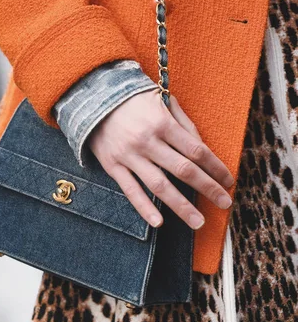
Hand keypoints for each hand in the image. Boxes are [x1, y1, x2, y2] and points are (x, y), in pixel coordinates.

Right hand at [88, 89, 234, 229]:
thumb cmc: (133, 99)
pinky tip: (159, 222)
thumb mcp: (162, 101)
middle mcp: (147, 141)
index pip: (196, 151)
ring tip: (199, 222)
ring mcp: (129, 156)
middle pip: (184, 170)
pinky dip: (144, 208)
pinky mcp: (113, 165)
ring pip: (160, 185)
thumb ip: (184, 124)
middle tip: (225, 204)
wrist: (93, 99)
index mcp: (163, 123)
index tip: (228, 181)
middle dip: (208, 188)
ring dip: (181, 206)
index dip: (216, 168)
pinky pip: (130, 190)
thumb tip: (203, 149)